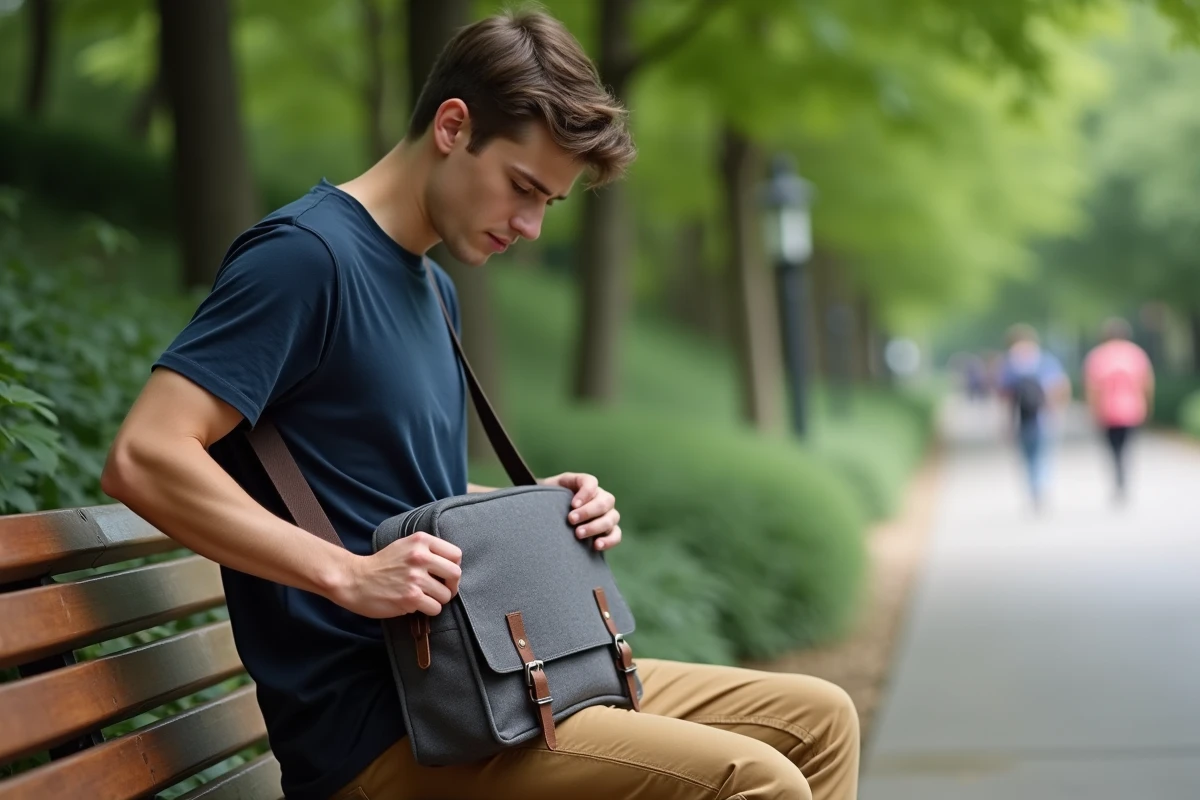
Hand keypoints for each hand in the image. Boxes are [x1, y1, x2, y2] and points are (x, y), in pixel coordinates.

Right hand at [333, 532, 461, 618]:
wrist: (355, 579)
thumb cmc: (382, 565)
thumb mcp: (405, 546)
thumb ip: (427, 550)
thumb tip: (452, 564)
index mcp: (421, 541)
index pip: (456, 554)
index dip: (453, 566)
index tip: (443, 574)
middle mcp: (420, 556)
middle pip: (456, 574)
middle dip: (450, 586)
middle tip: (440, 590)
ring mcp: (415, 577)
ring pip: (446, 595)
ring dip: (437, 600)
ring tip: (423, 597)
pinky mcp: (410, 597)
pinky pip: (435, 608)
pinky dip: (428, 610)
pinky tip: (416, 605)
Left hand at [539, 472, 621, 550]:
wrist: (549, 521)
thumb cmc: (547, 503)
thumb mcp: (546, 492)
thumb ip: (548, 488)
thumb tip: (542, 491)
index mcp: (583, 485)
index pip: (591, 483)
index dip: (585, 492)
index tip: (572, 504)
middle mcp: (599, 498)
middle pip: (604, 501)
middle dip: (588, 511)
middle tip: (571, 520)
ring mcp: (606, 514)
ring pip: (611, 517)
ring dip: (596, 526)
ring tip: (578, 534)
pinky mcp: (609, 531)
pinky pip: (616, 534)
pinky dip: (609, 540)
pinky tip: (596, 545)